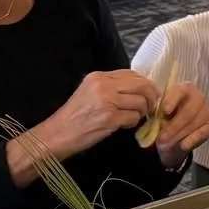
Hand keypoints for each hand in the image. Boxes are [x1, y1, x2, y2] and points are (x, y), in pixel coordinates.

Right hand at [35, 69, 160, 157]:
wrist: (57, 134)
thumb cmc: (73, 116)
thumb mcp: (89, 92)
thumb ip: (111, 87)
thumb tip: (138, 88)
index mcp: (98, 77)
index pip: (132, 74)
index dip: (146, 84)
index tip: (149, 93)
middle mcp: (103, 85)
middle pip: (142, 86)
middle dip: (152, 97)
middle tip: (151, 106)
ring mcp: (107, 101)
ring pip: (141, 102)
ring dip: (142, 112)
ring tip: (133, 117)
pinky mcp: (110, 118)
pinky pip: (134, 117)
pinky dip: (133, 122)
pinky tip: (124, 125)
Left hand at [150, 81, 208, 168]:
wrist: (178, 125)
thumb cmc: (168, 114)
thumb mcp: (161, 110)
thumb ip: (159, 112)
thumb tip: (157, 121)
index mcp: (185, 89)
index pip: (179, 92)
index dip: (171, 101)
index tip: (164, 111)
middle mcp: (199, 97)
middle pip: (188, 112)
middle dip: (173, 127)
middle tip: (161, 138)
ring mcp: (207, 111)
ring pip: (193, 124)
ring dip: (178, 135)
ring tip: (165, 144)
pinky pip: (201, 133)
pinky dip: (191, 140)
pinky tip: (183, 146)